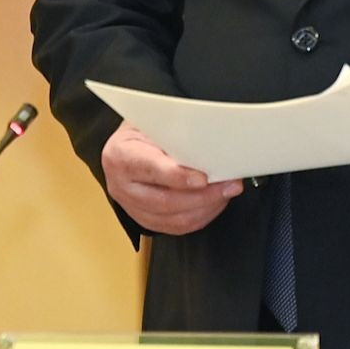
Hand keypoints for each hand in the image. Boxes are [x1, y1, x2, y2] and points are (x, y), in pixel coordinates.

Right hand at [101, 121, 243, 235]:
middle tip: (228, 185)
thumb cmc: (142, 130)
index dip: (179, 176)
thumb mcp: (154, 121)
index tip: (204, 178)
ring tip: (226, 193)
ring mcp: (131, 206)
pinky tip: (214, 204)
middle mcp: (121, 185)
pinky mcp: (144, 219)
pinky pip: (176, 227)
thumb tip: (208, 145)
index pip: (151, 169)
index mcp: (120, 156)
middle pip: (165, 201)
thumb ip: (176, 134)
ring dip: (206, 208)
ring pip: (173, 219)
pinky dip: (200, 217)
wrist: (126, 145)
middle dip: (203, 196)